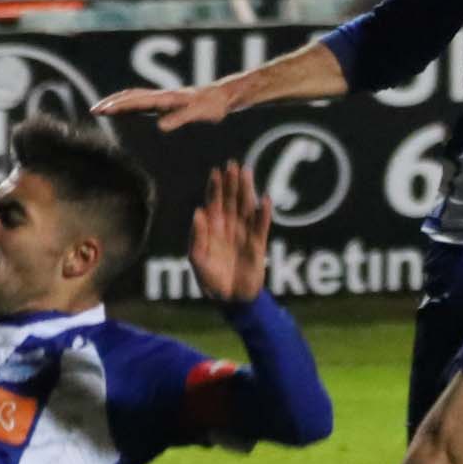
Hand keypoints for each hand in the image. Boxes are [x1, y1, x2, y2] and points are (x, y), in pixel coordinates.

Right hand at [93, 79, 245, 134]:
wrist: (222, 95)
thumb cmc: (211, 107)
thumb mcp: (198, 114)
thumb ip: (180, 119)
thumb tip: (160, 126)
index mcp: (166, 98)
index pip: (136, 101)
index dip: (118, 106)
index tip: (102, 110)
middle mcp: (161, 95)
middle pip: (130, 96)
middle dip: (111, 102)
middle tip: (94, 110)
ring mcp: (162, 96)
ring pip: (134, 95)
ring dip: (116, 100)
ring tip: (102, 108)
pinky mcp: (164, 99)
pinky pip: (141, 97)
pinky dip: (127, 100)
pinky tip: (124, 106)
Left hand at [186, 160, 273, 305]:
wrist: (230, 299)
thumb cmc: (210, 280)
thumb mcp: (198, 259)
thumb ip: (197, 236)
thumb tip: (198, 212)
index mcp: (213, 229)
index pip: (214, 203)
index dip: (216, 187)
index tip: (217, 170)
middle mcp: (229, 227)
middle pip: (231, 200)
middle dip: (231, 183)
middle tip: (233, 164)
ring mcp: (244, 234)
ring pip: (246, 207)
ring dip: (247, 190)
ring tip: (247, 173)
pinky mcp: (257, 245)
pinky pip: (261, 226)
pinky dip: (263, 214)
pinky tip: (265, 200)